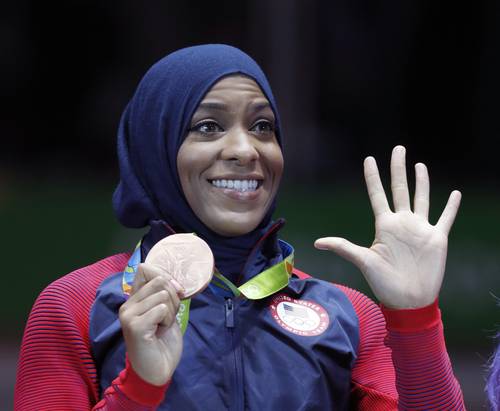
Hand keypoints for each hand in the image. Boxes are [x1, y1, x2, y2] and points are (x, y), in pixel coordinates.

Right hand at [119, 263, 182, 384]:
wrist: (157, 370)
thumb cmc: (162, 342)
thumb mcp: (166, 311)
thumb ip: (166, 294)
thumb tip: (175, 282)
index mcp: (134, 298)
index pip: (145, 268)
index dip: (165, 276)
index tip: (175, 292)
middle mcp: (127, 304)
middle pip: (159, 280)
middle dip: (173, 297)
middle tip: (167, 317)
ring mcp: (128, 315)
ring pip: (163, 295)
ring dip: (171, 312)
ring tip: (162, 326)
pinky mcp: (134, 326)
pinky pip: (161, 309)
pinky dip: (167, 320)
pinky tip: (159, 332)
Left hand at [314, 146, 460, 308]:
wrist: (408, 300)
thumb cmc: (384, 282)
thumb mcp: (362, 261)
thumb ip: (343, 247)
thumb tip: (316, 242)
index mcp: (384, 224)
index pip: (377, 194)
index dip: (373, 176)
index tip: (369, 159)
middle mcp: (402, 222)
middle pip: (400, 188)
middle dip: (398, 168)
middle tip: (398, 148)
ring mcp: (420, 229)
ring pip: (422, 198)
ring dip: (422, 181)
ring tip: (419, 165)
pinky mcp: (437, 238)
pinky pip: (446, 218)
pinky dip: (451, 206)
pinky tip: (455, 193)